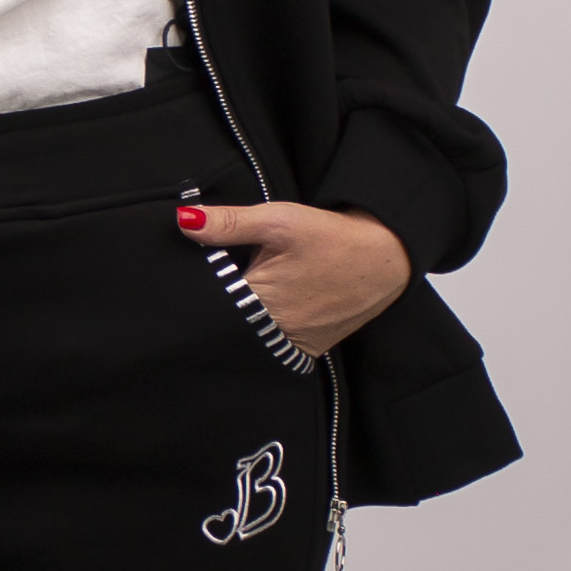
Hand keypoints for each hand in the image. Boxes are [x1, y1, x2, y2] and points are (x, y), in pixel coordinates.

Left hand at [178, 199, 412, 355]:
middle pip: (225, 322)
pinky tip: (271, 307)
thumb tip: (184, 220)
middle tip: (231, 276)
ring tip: (255, 290)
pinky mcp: (305, 350)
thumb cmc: (332, 238)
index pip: (208, 302)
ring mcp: (289, 346)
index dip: (200, 286)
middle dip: (220, 302)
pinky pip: (272, 343)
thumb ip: (230, 223)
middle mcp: (269, 332)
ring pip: (247, 335)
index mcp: (257, 301)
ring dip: (241, 318)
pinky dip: (265, 328)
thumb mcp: (279, 220)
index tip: (201, 273)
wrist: (385, 259)